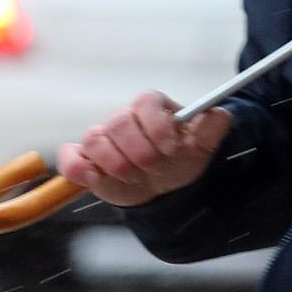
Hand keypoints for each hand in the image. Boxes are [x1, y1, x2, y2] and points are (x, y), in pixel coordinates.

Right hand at [62, 92, 230, 205]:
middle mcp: (123, 119)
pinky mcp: (85, 160)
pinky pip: (70, 158)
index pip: (146, 103)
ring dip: (116, 163)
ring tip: (135, 177)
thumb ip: (213, 128)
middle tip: (154, 166)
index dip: (157, 125)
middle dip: (139, 149)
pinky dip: (79, 168)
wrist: (162, 188)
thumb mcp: (202, 147)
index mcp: (151, 109)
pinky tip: (96, 179)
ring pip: (95, 139)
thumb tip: (220, 113)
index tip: (171, 147)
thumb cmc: (178, 161)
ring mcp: (102, 138)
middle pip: (119, 121)